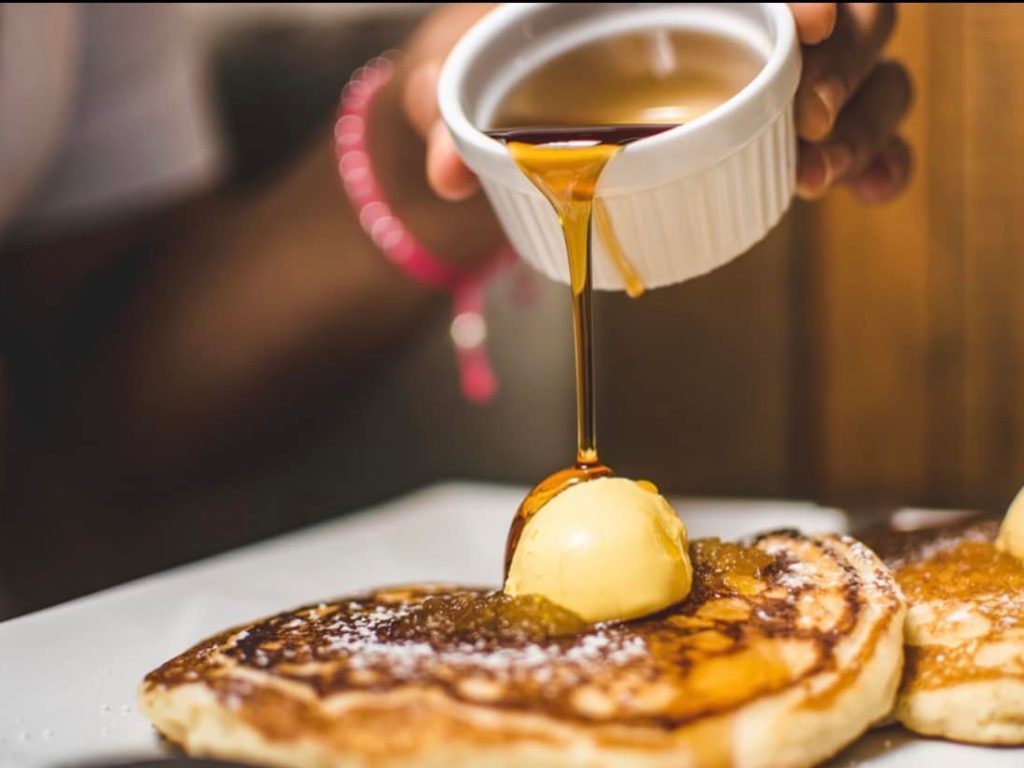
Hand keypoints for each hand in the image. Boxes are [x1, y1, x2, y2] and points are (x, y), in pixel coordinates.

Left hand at [407, 3, 911, 204]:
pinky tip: (863, 192)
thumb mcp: (456, 66)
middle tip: (813, 114)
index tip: (813, 17)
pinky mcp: (780, 121)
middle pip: (851, 6)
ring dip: (867, 115)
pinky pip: (858, 129)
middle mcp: (734, 9)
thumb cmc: (485, 59)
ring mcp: (767, 66)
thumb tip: (450, 171)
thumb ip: (445, 103)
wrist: (501, 91)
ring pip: (870, 66)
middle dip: (853, 54)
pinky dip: (877, 159)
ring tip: (818, 176)